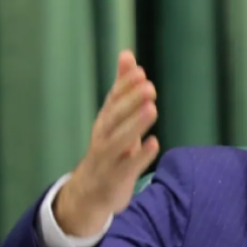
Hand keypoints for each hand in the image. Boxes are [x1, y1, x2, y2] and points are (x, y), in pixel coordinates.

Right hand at [54, 50, 159, 236]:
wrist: (91, 192)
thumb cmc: (111, 148)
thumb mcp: (116, 118)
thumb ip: (124, 88)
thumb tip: (127, 54)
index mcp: (105, 121)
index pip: (113, 100)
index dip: (125, 86)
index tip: (139, 71)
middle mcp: (103, 136)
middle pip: (115, 117)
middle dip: (130, 101)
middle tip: (149, 87)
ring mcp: (108, 158)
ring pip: (119, 140)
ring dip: (136, 124)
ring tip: (152, 109)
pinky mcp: (116, 177)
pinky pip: (128, 166)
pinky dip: (140, 156)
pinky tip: (155, 143)